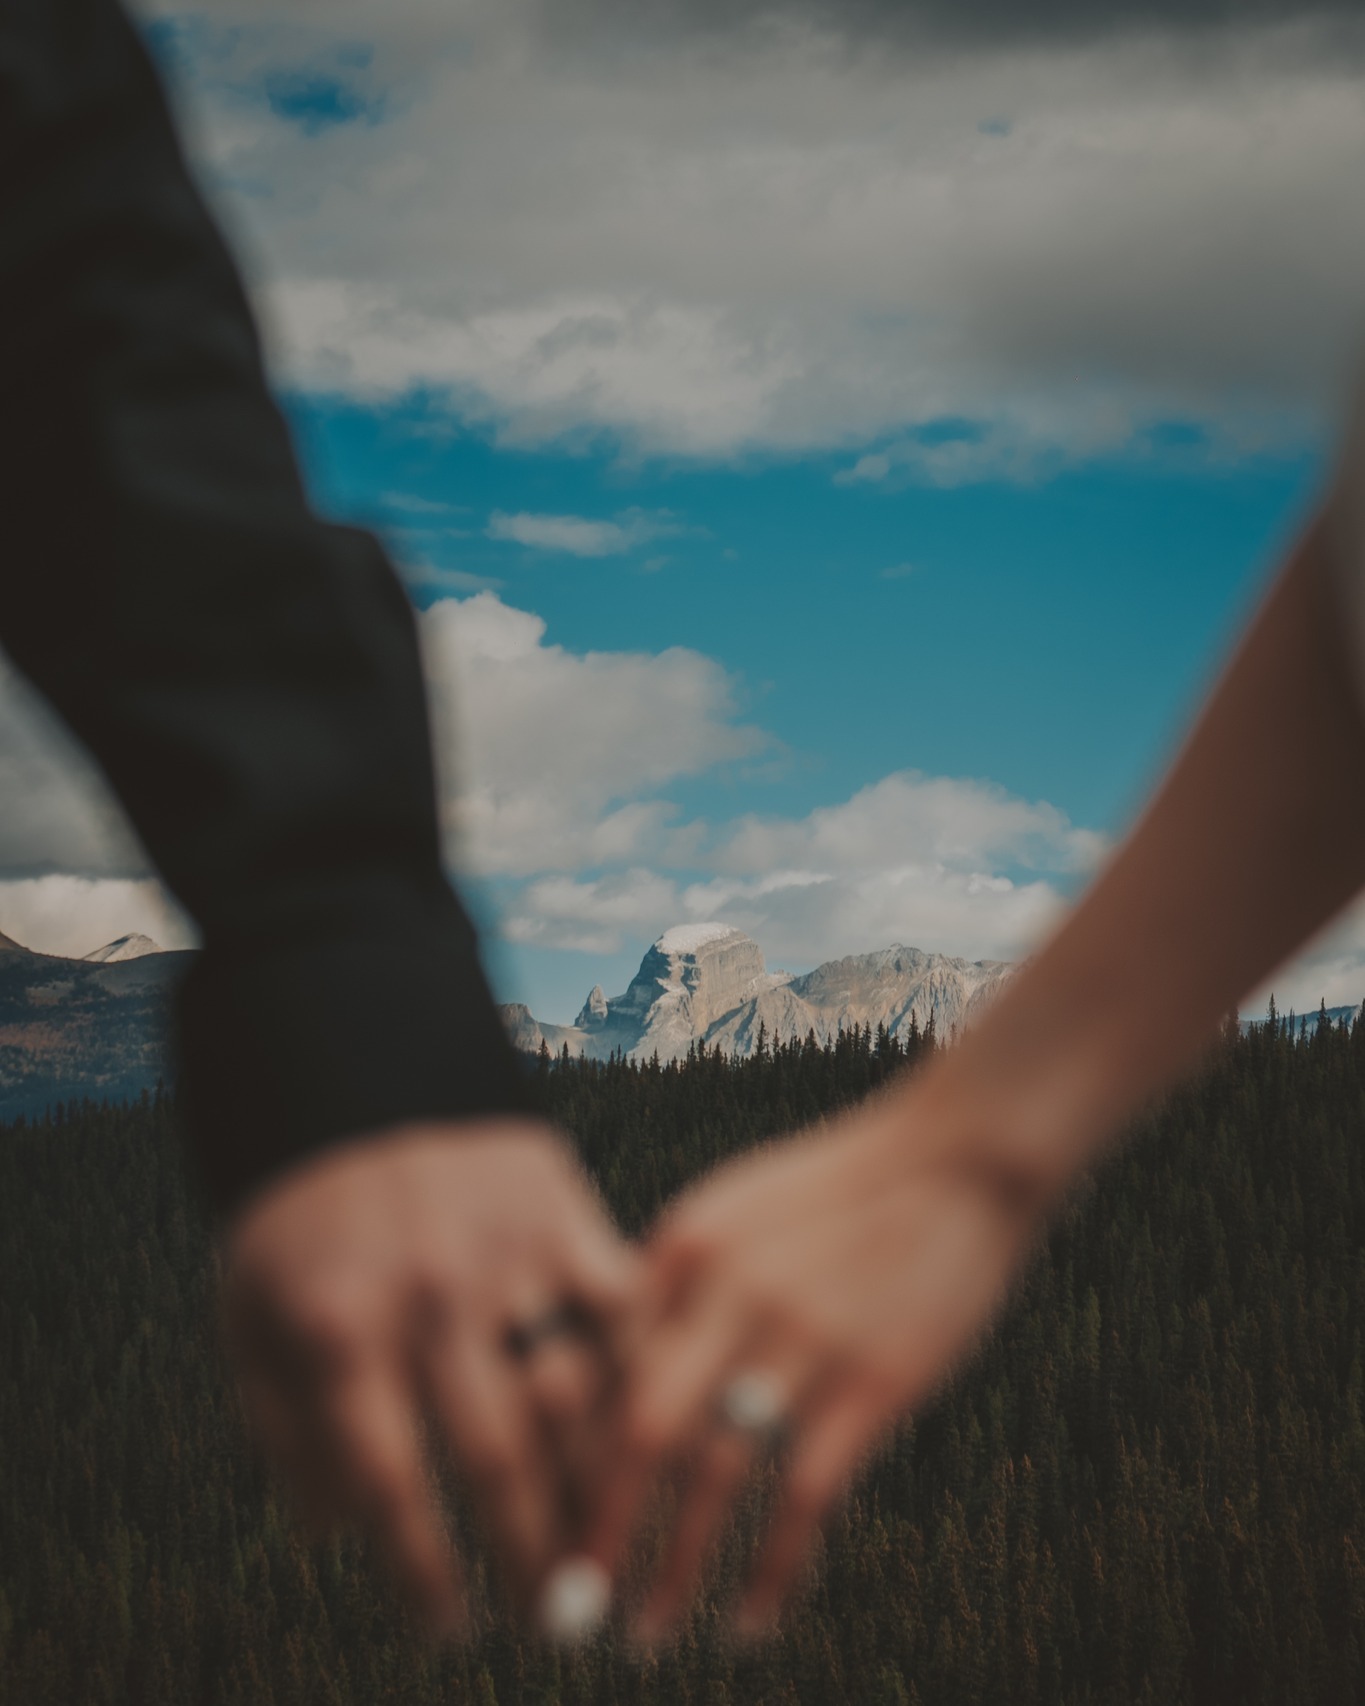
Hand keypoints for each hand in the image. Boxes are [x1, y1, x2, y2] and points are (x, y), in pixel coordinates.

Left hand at [221, 1119, 636, 1637]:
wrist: (350, 1075)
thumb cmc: (298, 1221)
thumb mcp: (252, 1323)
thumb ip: (285, 1433)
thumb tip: (333, 1539)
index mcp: (340, 1331)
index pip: (390, 1490)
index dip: (423, 1576)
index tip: (450, 1632)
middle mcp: (429, 1298)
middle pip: (496, 1459)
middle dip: (531, 1555)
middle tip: (556, 1619)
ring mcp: (504, 1250)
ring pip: (572, 1393)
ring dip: (598, 1486)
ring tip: (611, 1547)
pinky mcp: (561, 1207)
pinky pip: (619, 1308)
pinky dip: (638, 1375)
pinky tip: (646, 1430)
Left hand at [587, 1089, 1046, 1640]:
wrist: (958, 1159)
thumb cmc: (842, 1193)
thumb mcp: (739, 1211)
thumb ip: (680, 1286)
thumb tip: (626, 1376)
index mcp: (684, 1248)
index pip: (604, 1368)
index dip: (569, 1453)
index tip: (545, 1520)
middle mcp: (728, 1294)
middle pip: (639, 1432)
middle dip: (598, 1528)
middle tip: (566, 1608)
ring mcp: (801, 1340)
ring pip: (715, 1480)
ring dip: (674, 1567)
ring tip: (649, 1631)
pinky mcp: (873, 1382)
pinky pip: (803, 1499)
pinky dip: (772, 1570)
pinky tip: (753, 1618)